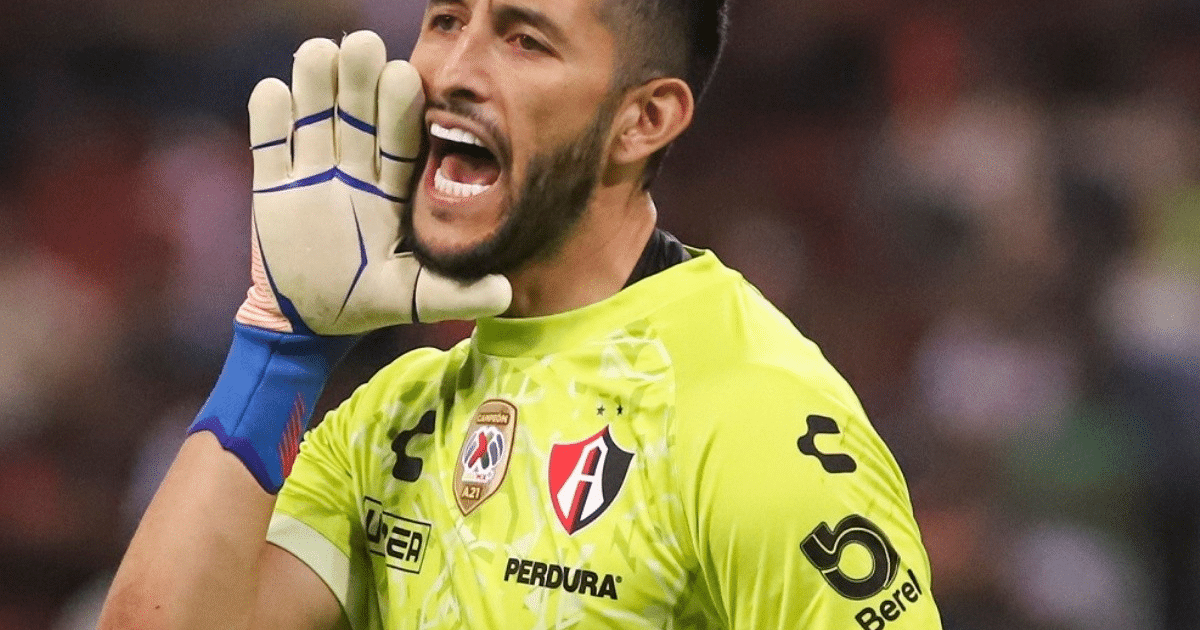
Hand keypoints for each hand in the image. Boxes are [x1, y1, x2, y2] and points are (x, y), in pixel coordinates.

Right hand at [236, 30, 510, 335]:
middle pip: (357, 116)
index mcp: (391, 188)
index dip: (401, 108)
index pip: (400, 139)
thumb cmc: (365, 303)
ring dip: (314, 85)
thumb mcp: (413, 299)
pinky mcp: (272, 184)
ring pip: (314, 117)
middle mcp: (354, 170)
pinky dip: (269, 118)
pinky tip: (274, 91)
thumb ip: (455, 293)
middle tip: (362, 43)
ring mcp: (312, 172)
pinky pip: (270, 143)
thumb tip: (506, 293)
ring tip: (319, 51)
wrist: (306, 322)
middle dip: (358, 81)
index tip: (405, 76)